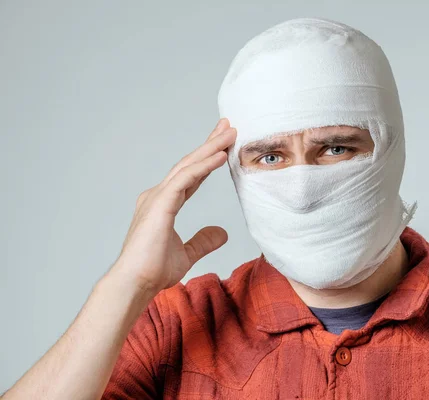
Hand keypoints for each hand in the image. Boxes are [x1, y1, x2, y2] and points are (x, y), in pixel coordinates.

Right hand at [110, 118, 236, 294]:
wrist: (135, 283)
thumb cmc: (152, 271)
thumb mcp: (186, 254)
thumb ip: (203, 241)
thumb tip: (222, 233)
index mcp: (164, 204)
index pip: (192, 176)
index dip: (208, 160)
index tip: (223, 145)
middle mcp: (159, 195)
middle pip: (190, 163)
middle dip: (210, 143)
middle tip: (228, 126)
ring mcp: (158, 197)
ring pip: (189, 165)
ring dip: (210, 147)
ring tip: (229, 132)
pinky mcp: (161, 203)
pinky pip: (186, 178)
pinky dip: (204, 165)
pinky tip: (220, 155)